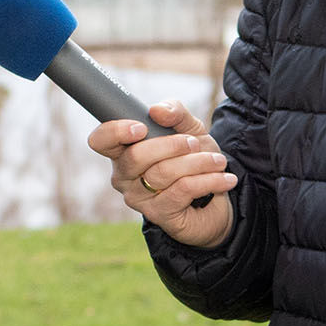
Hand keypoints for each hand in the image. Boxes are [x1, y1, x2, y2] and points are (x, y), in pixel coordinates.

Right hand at [88, 100, 236, 248]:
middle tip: (195, 143)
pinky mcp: (159, 215)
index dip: (115, 132)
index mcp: (123, 150)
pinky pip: (182, 190)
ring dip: (197, 162)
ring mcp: (139, 198)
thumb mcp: (190, 129)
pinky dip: (208, 180)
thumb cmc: (194, 158)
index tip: (142, 127)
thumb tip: (157, 110)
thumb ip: (175, 113)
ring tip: (218, 161)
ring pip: (162, 173)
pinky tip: (224, 179)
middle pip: (135, 156)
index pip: (101, 140)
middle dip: (172, 145)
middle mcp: (124, 176)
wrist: (218, 194)